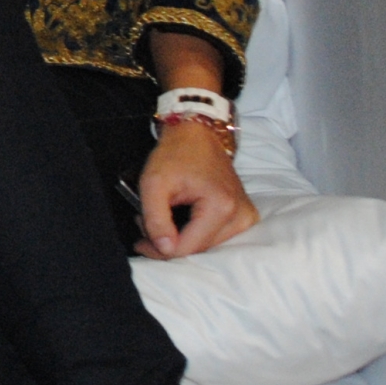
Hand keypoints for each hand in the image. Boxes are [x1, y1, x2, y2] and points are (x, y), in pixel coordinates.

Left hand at [136, 121, 257, 259]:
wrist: (197, 134)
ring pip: (206, 246)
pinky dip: (194, 234)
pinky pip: (215, 237)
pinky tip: (178, 220)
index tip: (139, 241)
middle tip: (146, 223)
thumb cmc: (175, 154)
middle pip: (198, 249)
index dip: (159, 250)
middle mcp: (240, 215)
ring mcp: (246, 216)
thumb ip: (156, 220)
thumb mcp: (154, 184)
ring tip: (161, 218)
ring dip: (180, 238)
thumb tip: (164, 251)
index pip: (188, 247)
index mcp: (221, 207)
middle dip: (168, 243)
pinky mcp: (244, 216)